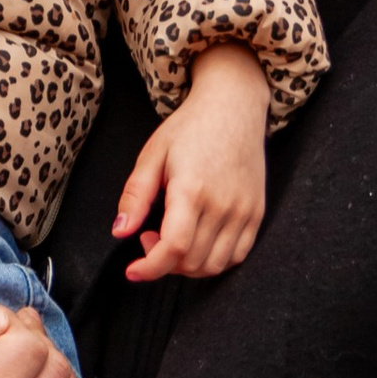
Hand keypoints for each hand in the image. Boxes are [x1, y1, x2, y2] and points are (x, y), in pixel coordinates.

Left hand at [112, 41, 269, 282]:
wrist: (234, 106)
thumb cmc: (190, 127)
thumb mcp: (153, 154)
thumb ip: (136, 195)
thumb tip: (120, 231)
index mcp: (192, 189)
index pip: (173, 248)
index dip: (150, 268)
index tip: (133, 271)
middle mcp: (222, 204)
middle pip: (192, 261)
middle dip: (163, 262)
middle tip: (149, 236)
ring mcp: (244, 210)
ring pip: (215, 265)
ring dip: (188, 266)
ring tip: (173, 239)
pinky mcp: (256, 212)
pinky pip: (238, 255)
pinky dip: (214, 260)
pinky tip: (198, 242)